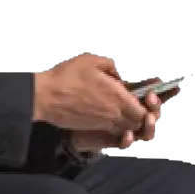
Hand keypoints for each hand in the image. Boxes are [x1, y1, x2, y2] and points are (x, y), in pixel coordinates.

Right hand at [33, 54, 147, 133]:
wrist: (45, 97)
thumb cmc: (67, 78)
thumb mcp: (91, 61)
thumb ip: (110, 67)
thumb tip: (118, 76)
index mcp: (118, 97)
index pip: (144, 111)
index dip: (149, 107)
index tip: (149, 98)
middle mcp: (114, 114)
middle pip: (138, 124)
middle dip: (143, 117)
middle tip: (141, 106)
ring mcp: (103, 123)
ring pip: (126, 130)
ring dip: (130, 123)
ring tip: (127, 112)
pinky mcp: (92, 129)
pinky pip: (112, 132)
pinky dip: (117, 127)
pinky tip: (112, 117)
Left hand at [69, 78, 180, 152]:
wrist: (58, 106)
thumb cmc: (75, 88)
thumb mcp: (93, 72)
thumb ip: (109, 70)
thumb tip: (120, 75)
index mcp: (128, 97)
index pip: (151, 95)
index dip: (164, 92)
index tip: (170, 86)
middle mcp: (128, 113)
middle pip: (152, 113)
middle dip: (156, 106)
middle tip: (150, 98)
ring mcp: (121, 127)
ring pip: (144, 131)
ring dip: (149, 125)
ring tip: (147, 118)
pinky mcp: (110, 139)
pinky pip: (123, 142)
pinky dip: (127, 139)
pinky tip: (126, 134)